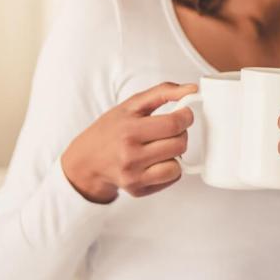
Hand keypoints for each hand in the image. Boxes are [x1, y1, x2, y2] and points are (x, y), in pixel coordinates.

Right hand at [62, 82, 197, 203]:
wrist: (86, 161)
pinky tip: (156, 161)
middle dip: (181, 134)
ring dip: (175, 154)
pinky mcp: (138, 190)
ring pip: (177, 165)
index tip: (184, 114)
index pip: (173, 124)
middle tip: (170, 130)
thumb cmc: (110, 130)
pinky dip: (170, 168)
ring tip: (161, 146)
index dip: (186, 116)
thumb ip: (163, 92)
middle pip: (179, 144)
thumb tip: (192, 89)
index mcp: (129, 130)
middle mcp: (130, 155)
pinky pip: (171, 178)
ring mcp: (134, 176)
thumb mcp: (131, 105)